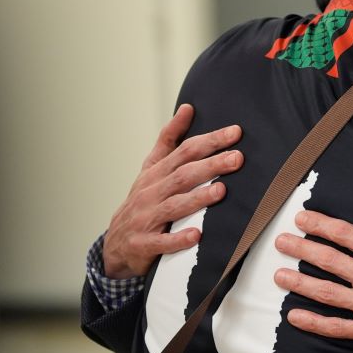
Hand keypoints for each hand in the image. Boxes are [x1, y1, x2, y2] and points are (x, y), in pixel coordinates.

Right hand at [103, 104, 243, 278]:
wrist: (115, 245)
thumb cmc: (142, 201)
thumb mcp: (151, 168)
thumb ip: (170, 139)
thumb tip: (187, 108)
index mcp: (156, 173)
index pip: (185, 151)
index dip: (210, 141)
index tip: (235, 132)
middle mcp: (151, 192)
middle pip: (183, 175)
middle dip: (211, 166)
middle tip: (237, 158)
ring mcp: (146, 218)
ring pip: (174, 206)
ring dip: (198, 198)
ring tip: (220, 191)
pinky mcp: (144, 243)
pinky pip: (162, 242)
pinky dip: (178, 239)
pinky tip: (196, 235)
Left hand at [274, 181, 352, 351]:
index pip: (343, 234)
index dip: (319, 224)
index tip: (302, 219)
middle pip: (327, 260)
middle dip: (300, 249)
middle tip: (280, 242)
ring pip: (325, 292)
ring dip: (298, 282)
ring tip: (278, 275)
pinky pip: (336, 328)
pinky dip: (313, 322)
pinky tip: (295, 316)